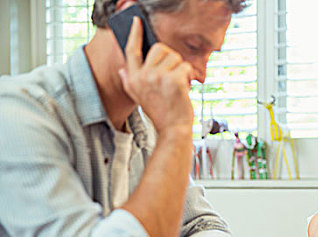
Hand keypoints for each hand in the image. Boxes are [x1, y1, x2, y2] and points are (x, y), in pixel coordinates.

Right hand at [118, 16, 194, 133]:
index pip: (131, 51)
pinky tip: (185, 89)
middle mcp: (143, 76)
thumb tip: (123, 69)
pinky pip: (185, 67)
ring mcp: (158, 78)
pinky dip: (189, 76)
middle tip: (173, 75)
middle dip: (171, 58)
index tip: (137, 22)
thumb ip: (131, 81)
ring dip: (181, 69)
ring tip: (178, 85)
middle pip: (159, 48)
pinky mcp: (173, 80)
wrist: (172, 129)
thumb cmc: (160, 113)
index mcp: (133, 79)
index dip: (134, 34)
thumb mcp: (139, 97)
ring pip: (175, 57)